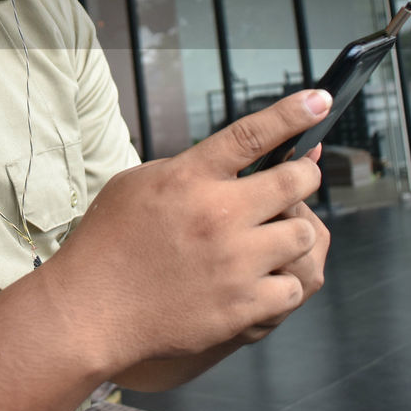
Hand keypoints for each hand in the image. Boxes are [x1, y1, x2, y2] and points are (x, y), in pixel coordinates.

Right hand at [40, 90, 333, 371]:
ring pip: (303, 233)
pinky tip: (261, 280)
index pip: (252, 134)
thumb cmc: (108, 244)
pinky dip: (282, 282)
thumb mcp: (136, 184)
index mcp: (188, 178)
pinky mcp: (241, 306)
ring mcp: (233, 262)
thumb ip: (186, 169)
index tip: (320, 100)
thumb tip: (232, 161)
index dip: (292, 114)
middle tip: (300, 180)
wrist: (90, 311)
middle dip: (306, 175)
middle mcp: (217, 215)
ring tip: (271, 239)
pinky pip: (293, 286)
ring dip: (292, 231)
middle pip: (295, 181)